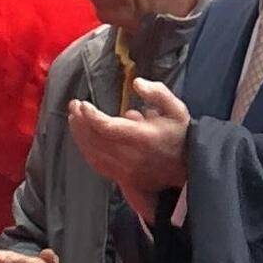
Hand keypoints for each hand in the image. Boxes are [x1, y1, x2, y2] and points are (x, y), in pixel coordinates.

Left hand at [65, 75, 191, 196]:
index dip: (91, 116)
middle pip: (96, 141)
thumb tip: (137, 83)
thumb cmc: (181, 135)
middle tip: (74, 106)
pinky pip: (98, 165)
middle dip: (80, 122)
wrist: (189, 167)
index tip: (83, 104)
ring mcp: (125, 170)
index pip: (108, 128)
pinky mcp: (122, 178)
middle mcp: (131, 157)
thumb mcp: (177, 108)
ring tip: (74, 119)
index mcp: (143, 138)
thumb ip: (158, 93)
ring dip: (80, 136)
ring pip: (93, 154)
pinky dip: (86, 151)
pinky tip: (82, 138)